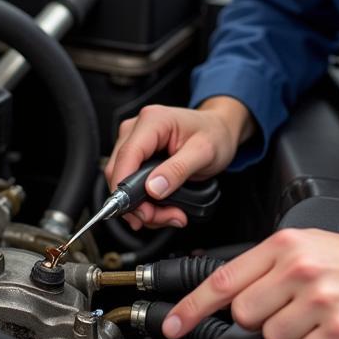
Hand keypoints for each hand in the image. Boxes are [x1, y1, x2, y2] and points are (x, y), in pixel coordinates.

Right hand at [104, 97, 253, 229]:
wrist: (218, 130)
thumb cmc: (213, 134)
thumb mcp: (204, 152)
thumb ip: (178, 170)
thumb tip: (153, 188)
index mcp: (152, 121)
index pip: (127, 156)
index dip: (127, 188)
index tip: (141, 212)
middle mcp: (136, 129)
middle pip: (120, 173)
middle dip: (139, 203)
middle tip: (166, 217)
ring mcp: (133, 141)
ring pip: (123, 183)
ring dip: (144, 206)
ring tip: (172, 214)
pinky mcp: (136, 155)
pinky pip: (130, 184)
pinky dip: (144, 202)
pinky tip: (163, 207)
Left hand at [162, 229, 338, 338]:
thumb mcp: (305, 245)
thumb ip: (264, 265)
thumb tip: (225, 293)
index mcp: (285, 246)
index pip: (224, 280)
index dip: (192, 307)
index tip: (172, 325)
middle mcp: (300, 270)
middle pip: (244, 315)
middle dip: (259, 318)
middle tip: (286, 306)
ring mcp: (320, 302)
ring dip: (290, 335)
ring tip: (314, 315)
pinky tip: (331, 328)